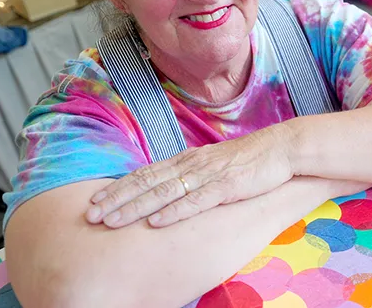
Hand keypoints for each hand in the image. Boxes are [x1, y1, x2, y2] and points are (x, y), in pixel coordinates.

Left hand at [86, 130, 293, 227]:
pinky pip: (195, 201)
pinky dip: (173, 212)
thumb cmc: (250, 159)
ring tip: (112, 220)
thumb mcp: (215, 165)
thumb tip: (170, 190)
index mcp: (187, 160)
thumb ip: (192, 176)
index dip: (119, 187)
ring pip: (163, 192)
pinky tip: (155, 222)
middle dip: (116, 199)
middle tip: (90, 213)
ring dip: (134, 207)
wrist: (282, 148)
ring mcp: (207, 175)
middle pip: (146, 182)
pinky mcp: (225, 186)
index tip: (95, 199)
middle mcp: (191, 165)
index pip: (145, 173)